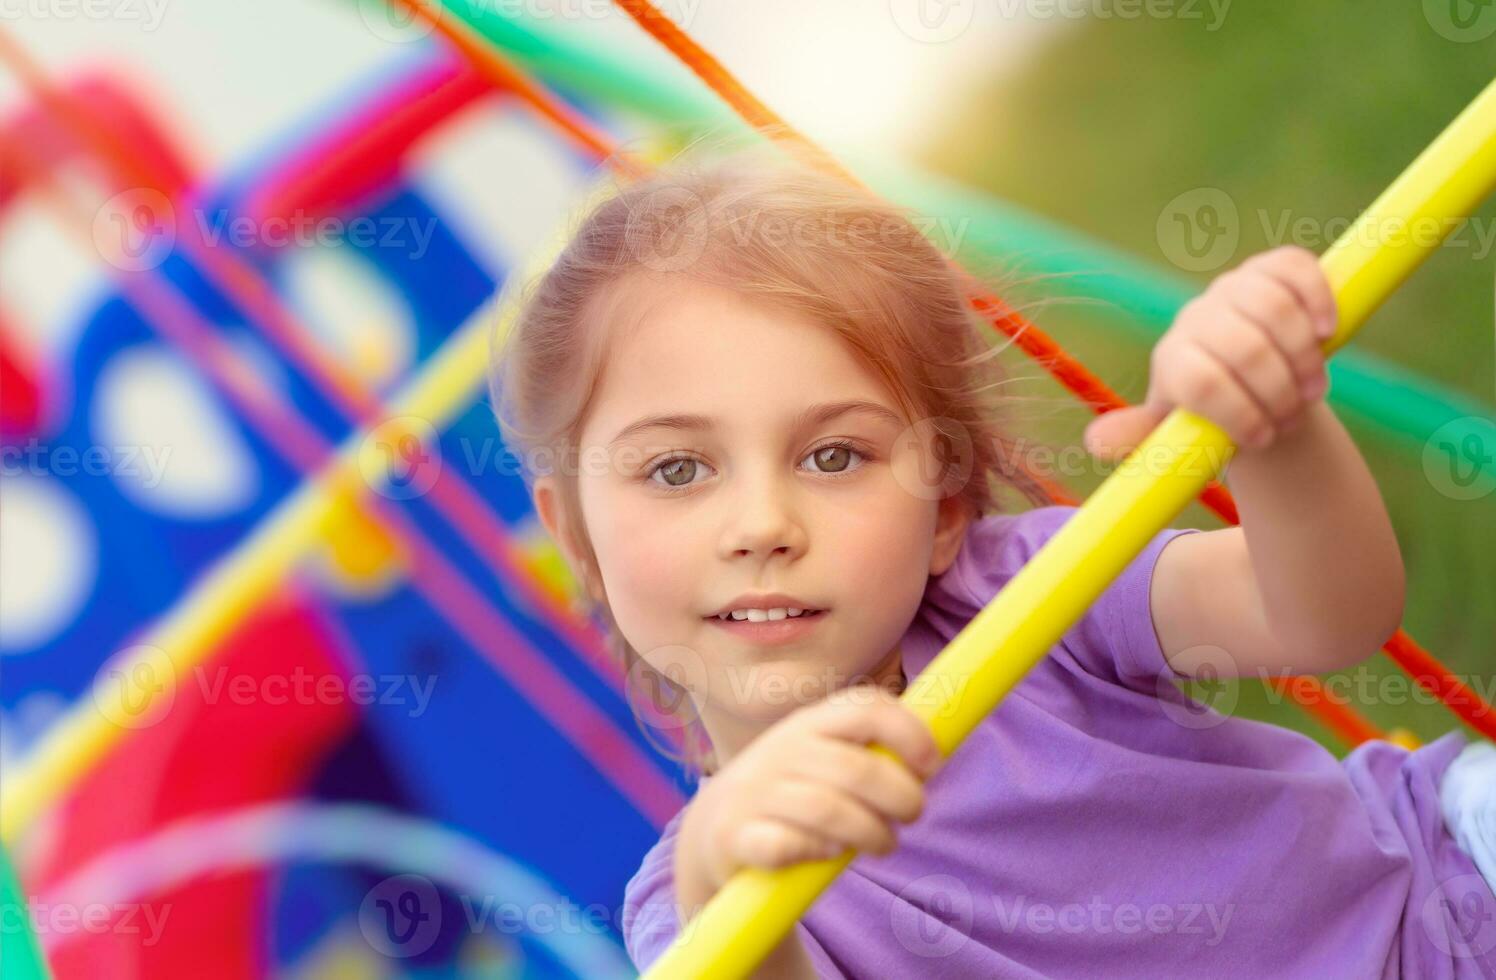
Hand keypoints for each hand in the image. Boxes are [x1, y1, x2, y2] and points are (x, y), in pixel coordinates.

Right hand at [673, 684, 942, 917]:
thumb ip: (870, 751)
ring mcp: (754, 792)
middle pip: (857, 768)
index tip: (933, 765)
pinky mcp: (735, 836)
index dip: (909, 732)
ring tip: (884, 843)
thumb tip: (936, 752)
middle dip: (901, 797)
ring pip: (828, 810)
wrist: (713, 832)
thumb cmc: (793, 793)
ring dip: (871, 833)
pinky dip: (815, 852)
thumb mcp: (823, 757)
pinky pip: (784, 845)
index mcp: (809, 723)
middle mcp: (780, 750)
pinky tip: (827, 854)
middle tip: (913, 815)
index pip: (865, 708)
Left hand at [1084, 245, 1338, 457]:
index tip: (1261, 440)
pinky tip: (1328, 332)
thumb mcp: (1177, 435)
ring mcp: (1235, 288)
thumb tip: (1095, 441)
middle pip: (1244, 346)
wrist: (1252, 381)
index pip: (1201, 381)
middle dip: (1277, 391)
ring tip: (1311, 391)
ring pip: (1273, 306)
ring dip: (1303, 355)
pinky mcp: (1273, 269)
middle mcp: (1199, 316)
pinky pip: (1296, 268)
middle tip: (1292, 418)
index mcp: (1174, 359)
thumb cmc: (1214, 416)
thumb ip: (1141, 439)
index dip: (1237, 413)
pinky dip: (1318, 297)